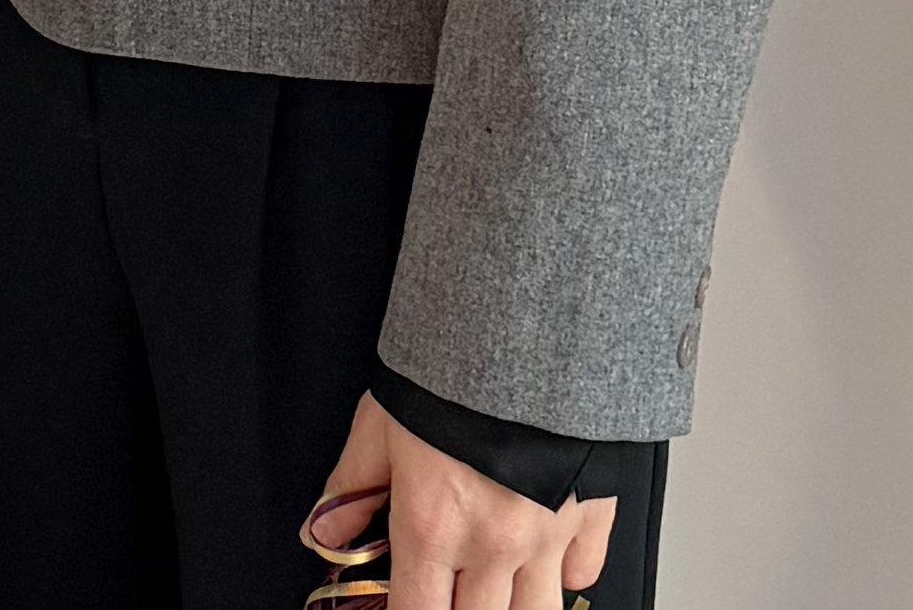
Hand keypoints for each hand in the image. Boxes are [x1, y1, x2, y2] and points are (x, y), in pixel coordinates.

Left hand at [306, 393, 615, 609]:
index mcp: (433, 528)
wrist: (528, 330)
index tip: (401, 605)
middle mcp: (492, 546)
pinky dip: (564, 576)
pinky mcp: (591, 516)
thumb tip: (321, 533)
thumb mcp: (379, 425)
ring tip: (491, 586)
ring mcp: (546, 538)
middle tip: (448, 588)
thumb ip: (350, 488)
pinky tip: (542, 561)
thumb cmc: (453, 371)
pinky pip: (583, 574)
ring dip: (511, 606)